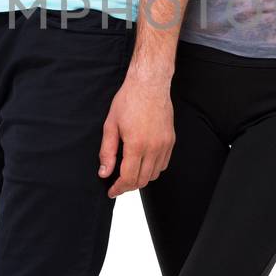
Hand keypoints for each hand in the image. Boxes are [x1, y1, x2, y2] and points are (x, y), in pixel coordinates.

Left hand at [97, 74, 174, 196]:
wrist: (150, 84)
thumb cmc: (129, 100)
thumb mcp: (110, 125)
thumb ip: (107, 152)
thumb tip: (104, 172)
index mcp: (136, 144)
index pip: (129, 178)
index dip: (118, 188)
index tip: (111, 191)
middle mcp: (153, 147)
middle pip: (142, 180)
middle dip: (128, 186)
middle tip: (117, 184)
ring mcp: (164, 145)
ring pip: (154, 175)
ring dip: (141, 178)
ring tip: (129, 174)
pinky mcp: (170, 141)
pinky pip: (163, 164)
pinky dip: (153, 169)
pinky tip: (143, 164)